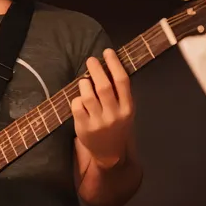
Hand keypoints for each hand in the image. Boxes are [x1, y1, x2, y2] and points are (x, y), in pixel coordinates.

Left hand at [71, 48, 133, 168]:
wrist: (110, 154)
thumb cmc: (116, 125)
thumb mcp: (124, 110)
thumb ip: (119, 93)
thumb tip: (107, 65)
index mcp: (128, 108)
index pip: (122, 81)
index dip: (114, 64)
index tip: (107, 52)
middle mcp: (114, 115)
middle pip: (103, 86)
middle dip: (96, 69)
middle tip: (91, 59)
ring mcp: (99, 122)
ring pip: (88, 95)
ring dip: (84, 84)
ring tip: (85, 81)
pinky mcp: (84, 128)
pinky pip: (77, 106)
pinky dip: (77, 99)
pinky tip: (80, 99)